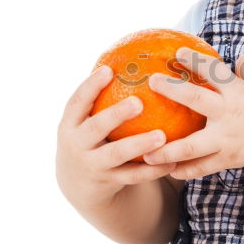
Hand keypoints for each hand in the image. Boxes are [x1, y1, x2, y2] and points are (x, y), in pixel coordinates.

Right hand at [55, 65, 178, 213]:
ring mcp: (91, 165)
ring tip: (162, 136)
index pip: (77, 101)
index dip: (90, 86)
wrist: (78, 184)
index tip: (108, 70)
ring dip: (139, 145)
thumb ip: (103, 97)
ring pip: (117, 155)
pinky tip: (173, 161)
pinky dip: (152, 169)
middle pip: (95, 127)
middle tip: (138, 102)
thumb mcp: (87, 119)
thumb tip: (135, 59)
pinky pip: (133, 176)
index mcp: (70, 123)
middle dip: (115, 115)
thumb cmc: (92, 137)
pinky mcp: (108, 183)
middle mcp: (76, 144)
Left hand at [142, 47, 243, 178]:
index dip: (196, 59)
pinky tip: (168, 171)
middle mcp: (229, 114)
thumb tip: (241, 57)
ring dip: (166, 149)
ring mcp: (227, 139)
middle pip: (195, 99)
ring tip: (146, 152)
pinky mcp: (228, 158)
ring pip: (191, 146)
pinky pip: (202, 167)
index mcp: (238, 92)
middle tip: (152, 83)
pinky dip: (185, 171)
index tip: (178, 52)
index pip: (214, 70)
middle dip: (172, 90)